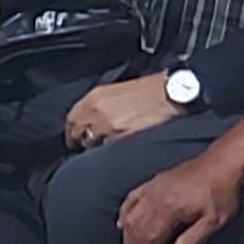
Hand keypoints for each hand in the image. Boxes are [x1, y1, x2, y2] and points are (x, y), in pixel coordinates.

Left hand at [65, 72, 180, 150]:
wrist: (172, 93)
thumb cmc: (150, 90)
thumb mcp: (117, 90)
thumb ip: (99, 105)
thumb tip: (90, 119)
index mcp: (94, 98)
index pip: (71, 120)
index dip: (72, 131)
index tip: (74, 137)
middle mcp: (97, 113)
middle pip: (78, 135)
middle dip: (82, 141)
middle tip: (88, 146)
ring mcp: (109, 129)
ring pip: (92, 146)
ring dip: (97, 148)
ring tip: (108, 148)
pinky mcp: (122, 140)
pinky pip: (109, 151)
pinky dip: (111, 152)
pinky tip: (120, 150)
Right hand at [116, 153, 241, 243]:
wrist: (222, 163)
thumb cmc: (221, 193)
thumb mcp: (213, 221)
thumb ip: (193, 240)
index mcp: (169, 209)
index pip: (150, 238)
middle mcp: (155, 198)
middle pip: (137, 229)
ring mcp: (152, 189)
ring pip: (130, 216)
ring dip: (128, 238)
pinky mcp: (153, 183)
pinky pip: (131, 199)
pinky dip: (123, 214)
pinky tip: (121, 224)